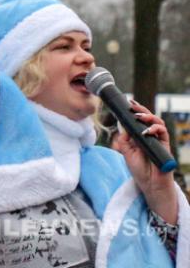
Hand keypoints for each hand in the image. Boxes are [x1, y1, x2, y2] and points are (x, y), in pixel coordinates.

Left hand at [119, 100, 177, 223]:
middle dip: (141, 110)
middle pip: (149, 119)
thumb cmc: (139, 170)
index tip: (128, 102)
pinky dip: (156, 130)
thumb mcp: (126, 153)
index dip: (135, 111)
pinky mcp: (165, 147)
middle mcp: (150, 137)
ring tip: (139, 117)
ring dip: (149, 117)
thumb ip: (124, 140)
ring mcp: (159, 141)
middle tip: (133, 105)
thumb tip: (122, 125)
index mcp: (140, 137)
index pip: (139, 120)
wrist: (150, 185)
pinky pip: (164, 134)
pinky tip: (147, 131)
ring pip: (158, 123)